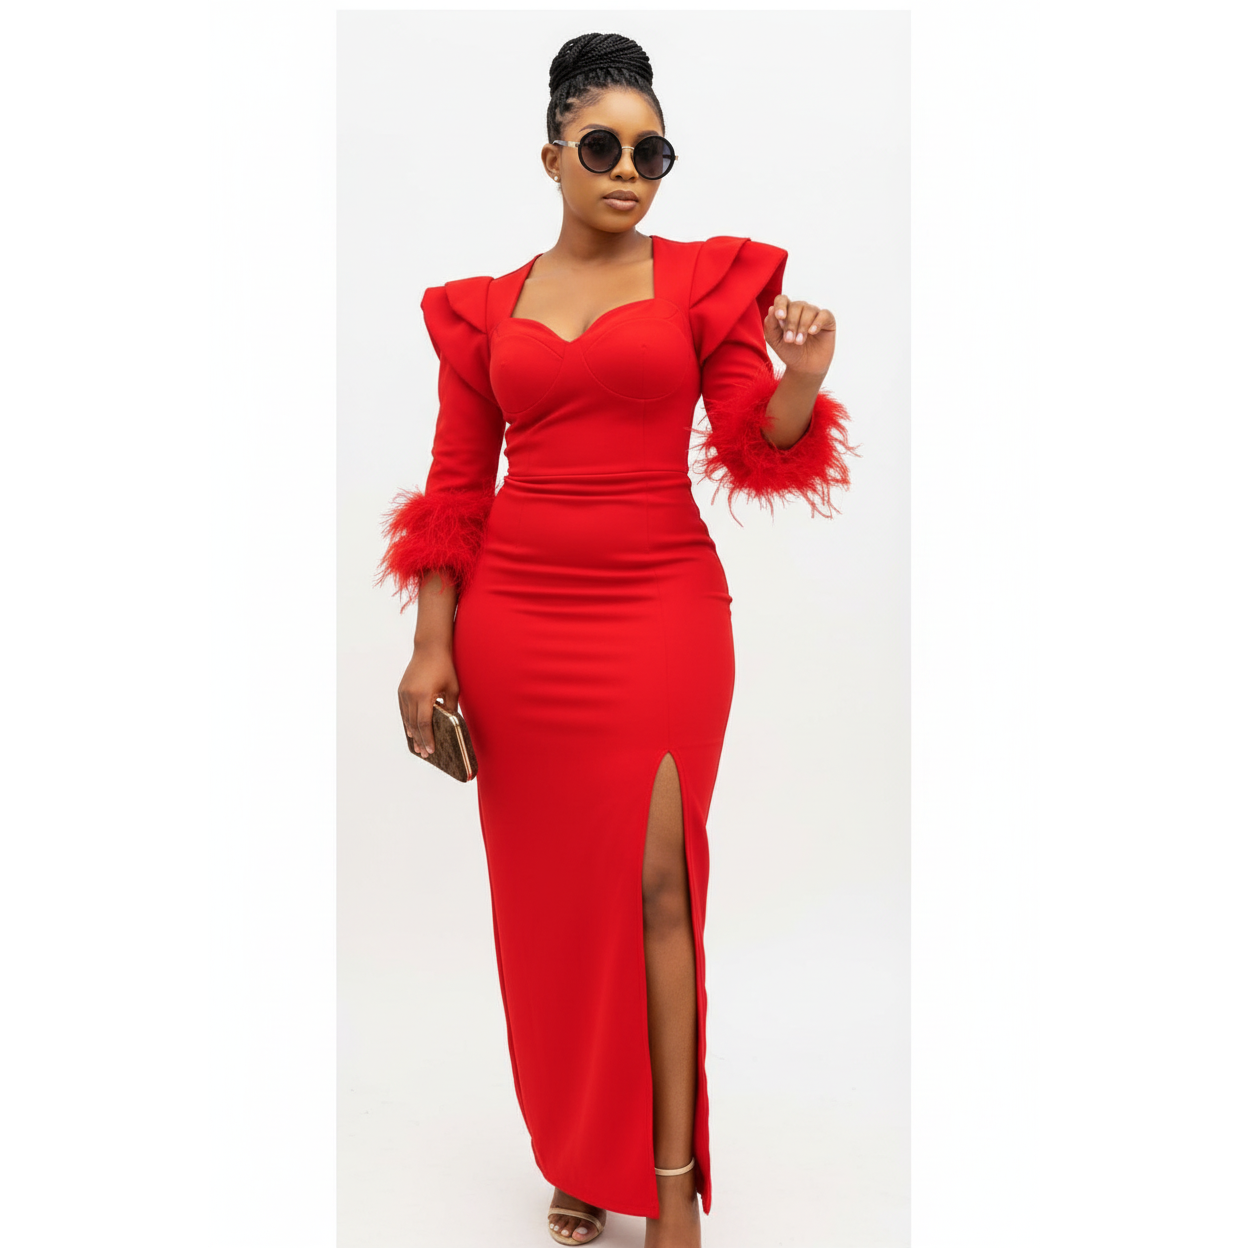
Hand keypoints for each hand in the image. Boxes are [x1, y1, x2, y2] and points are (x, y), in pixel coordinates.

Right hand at [398, 639, 459, 758]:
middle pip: (414, 724)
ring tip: (418, 747)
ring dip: (413, 734)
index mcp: (424, 695)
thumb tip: (449, 725)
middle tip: (425, 754)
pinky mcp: (401, 690)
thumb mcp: (453, 689)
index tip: (432, 750)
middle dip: (420, 740)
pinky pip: (404, 711)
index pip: (425, 724)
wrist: (429, 648)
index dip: (428, 738)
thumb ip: (450, 708)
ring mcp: (404, 692)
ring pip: (407, 719)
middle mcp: (410, 695)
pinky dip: (408, 722)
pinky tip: (411, 731)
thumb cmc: (445, 667)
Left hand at [764, 294, 836, 377]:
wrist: (804, 368)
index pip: (782, 300)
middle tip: (789, 340)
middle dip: (791, 323)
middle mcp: (801, 310)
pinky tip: (812, 332)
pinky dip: (817, 323)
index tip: (780, 317)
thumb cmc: (789, 352)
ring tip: (799, 342)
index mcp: (786, 311)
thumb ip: (770, 325)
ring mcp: (815, 314)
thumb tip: (772, 308)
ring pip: (809, 310)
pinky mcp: (828, 320)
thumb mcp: (775, 341)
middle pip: (796, 306)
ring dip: (802, 326)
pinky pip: (824, 315)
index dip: (781, 306)